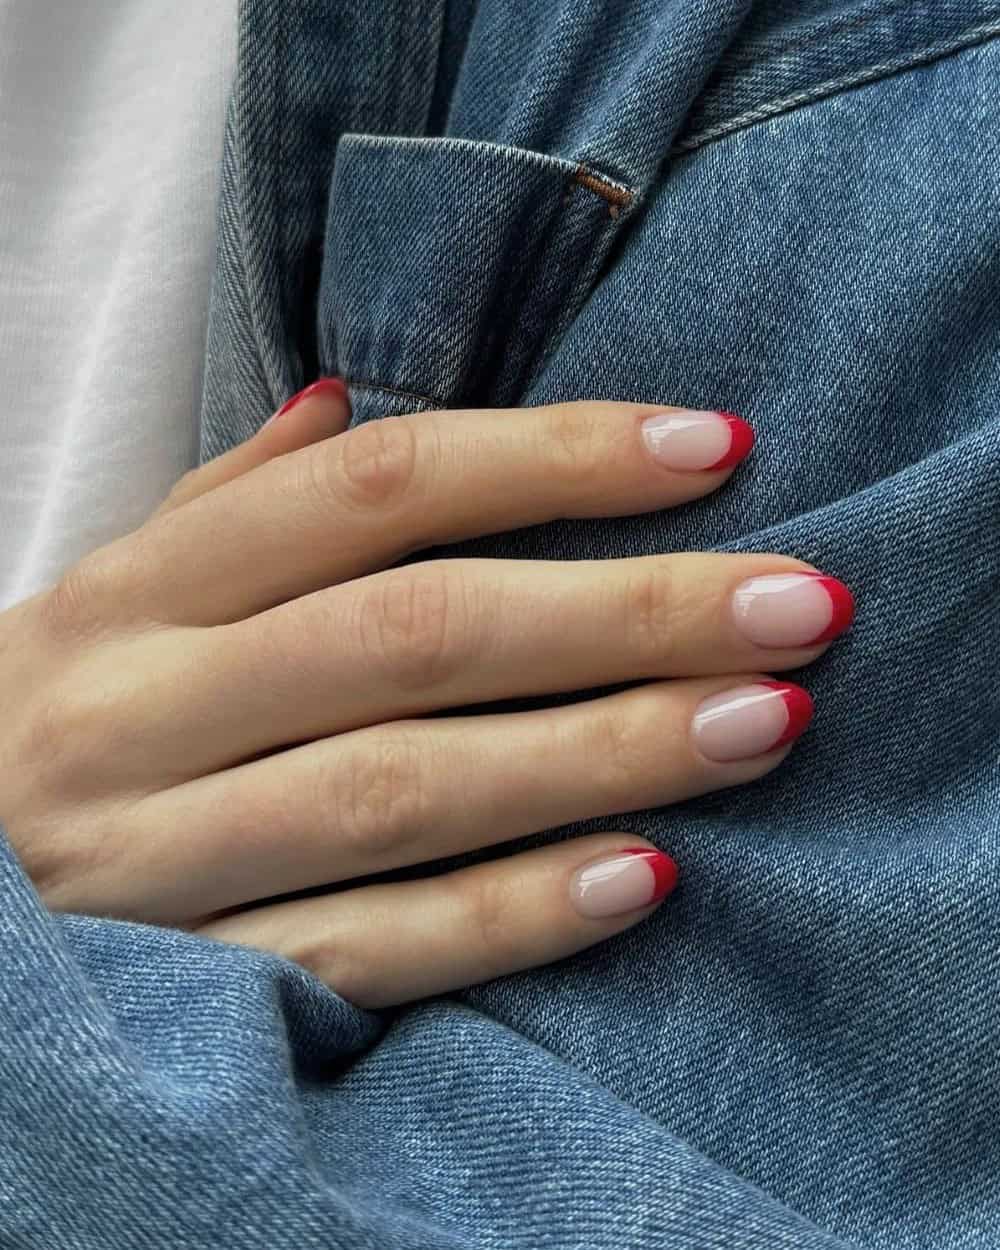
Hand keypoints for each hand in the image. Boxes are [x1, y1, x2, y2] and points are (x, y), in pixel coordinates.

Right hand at [0, 383, 852, 1006]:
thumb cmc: (59, 720)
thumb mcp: (110, 598)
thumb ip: (226, 505)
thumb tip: (347, 404)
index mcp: (133, 592)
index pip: (372, 491)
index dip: (551, 458)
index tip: (713, 448)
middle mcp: (137, 708)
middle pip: (416, 634)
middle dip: (622, 614)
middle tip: (798, 606)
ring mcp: (150, 855)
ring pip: (402, 791)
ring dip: (598, 755)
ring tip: (760, 723)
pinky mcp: (179, 981)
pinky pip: (360, 950)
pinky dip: (505, 916)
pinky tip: (640, 878)